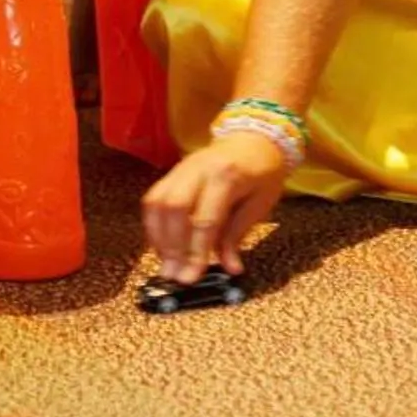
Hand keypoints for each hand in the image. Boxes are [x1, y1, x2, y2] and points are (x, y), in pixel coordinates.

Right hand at [141, 130, 288, 281]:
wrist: (254, 139)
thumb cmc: (262, 173)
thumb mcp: (259, 204)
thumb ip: (238, 235)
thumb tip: (229, 269)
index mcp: (226, 176)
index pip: (205, 219)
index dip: (196, 251)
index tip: (191, 277)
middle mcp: (197, 169)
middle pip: (174, 208)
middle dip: (172, 246)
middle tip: (174, 274)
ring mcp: (181, 168)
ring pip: (157, 202)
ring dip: (158, 237)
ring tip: (166, 263)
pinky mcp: (172, 172)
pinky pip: (154, 198)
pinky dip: (154, 225)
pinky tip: (162, 245)